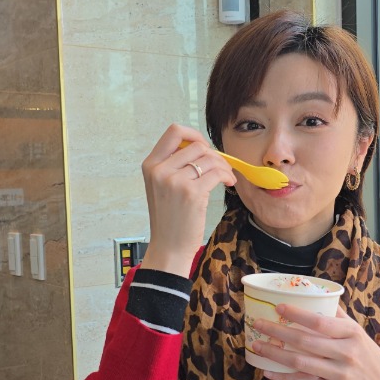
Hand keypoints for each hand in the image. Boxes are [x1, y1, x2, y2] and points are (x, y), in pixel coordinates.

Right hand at [139, 124, 236, 276]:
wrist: (168, 247)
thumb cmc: (169, 219)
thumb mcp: (160, 186)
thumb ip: (172, 165)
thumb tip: (200, 146)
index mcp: (150, 165)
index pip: (173, 132)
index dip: (194, 134)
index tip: (204, 146)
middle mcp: (160, 170)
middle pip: (197, 145)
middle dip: (214, 155)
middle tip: (221, 167)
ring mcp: (175, 181)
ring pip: (209, 159)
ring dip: (223, 166)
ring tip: (226, 177)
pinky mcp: (192, 193)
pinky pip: (217, 173)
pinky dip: (227, 175)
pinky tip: (229, 183)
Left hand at [251, 304, 379, 379]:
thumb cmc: (367, 355)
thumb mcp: (358, 332)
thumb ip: (338, 316)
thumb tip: (316, 294)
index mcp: (352, 333)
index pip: (320, 321)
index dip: (297, 314)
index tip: (278, 307)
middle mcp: (346, 353)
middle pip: (305, 341)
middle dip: (277, 332)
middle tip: (258, 324)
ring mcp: (339, 374)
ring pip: (300, 363)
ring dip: (275, 354)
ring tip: (257, 345)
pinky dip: (283, 377)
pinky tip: (267, 370)